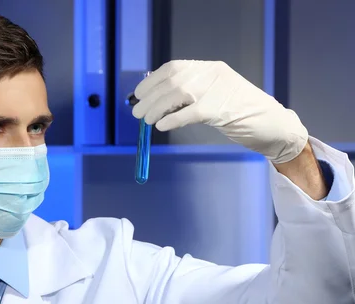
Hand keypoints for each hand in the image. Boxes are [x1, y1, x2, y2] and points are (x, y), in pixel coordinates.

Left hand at [132, 60, 308, 163]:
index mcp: (210, 69)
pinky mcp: (221, 110)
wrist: (274, 127)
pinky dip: (171, 119)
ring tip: (146, 121)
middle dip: (149, 98)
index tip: (139, 94)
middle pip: (172, 81)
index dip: (152, 82)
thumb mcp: (214, 96)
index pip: (173, 68)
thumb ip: (190, 96)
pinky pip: (189, 113)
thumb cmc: (241, 114)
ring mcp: (218, 90)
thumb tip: (157, 102)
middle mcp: (213, 74)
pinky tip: (161, 126)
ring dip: (156, 109)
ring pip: (177, 94)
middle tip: (137, 112)